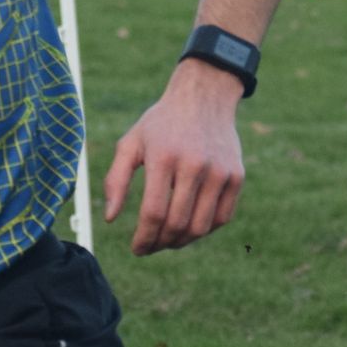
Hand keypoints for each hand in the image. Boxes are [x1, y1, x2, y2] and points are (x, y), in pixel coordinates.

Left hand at [100, 61, 246, 255]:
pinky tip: (188, 228)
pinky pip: (221, 218)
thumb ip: (115, 179)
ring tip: (167, 241)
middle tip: (150, 247)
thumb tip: (111, 218)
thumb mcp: (131, 143)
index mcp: (163, 157)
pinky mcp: (236, 176)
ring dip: (181, 242)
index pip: (153, 212)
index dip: (143, 238)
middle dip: (160, 244)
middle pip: (177, 224)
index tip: (136, 249)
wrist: (204, 97)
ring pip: (200, 227)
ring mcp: (219, 172)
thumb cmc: (160, 124)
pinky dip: (204, 230)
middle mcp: (194, 165)